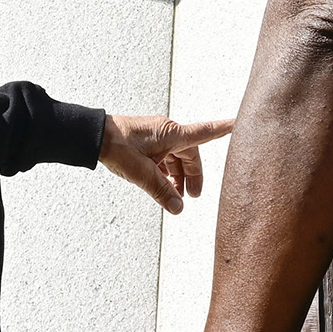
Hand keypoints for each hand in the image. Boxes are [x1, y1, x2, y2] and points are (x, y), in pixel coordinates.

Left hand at [101, 113, 232, 212]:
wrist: (93, 136)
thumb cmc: (116, 147)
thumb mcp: (142, 174)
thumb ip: (162, 191)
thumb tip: (179, 208)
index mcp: (171, 133)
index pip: (204, 132)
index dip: (224, 129)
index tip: (239, 122)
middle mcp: (167, 131)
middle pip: (190, 153)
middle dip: (193, 175)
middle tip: (193, 196)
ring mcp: (156, 135)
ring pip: (176, 156)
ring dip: (178, 175)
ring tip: (176, 195)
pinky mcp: (146, 140)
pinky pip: (164, 155)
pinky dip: (167, 171)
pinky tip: (163, 185)